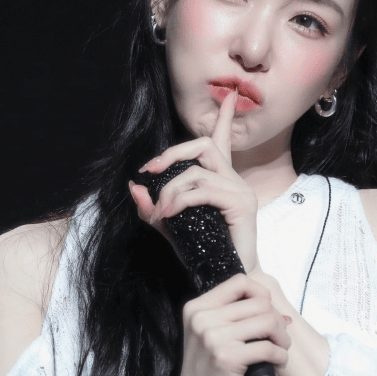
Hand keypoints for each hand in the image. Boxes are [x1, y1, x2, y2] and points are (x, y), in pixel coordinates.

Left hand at [128, 88, 260, 273]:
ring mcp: (240, 191)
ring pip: (197, 171)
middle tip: (148, 169)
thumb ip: (152, 209)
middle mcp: (234, 181)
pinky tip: (169, 214)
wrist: (227, 279)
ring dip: (170, 188)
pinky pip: (203, 190)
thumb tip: (135, 187)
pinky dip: (180, 200)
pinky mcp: (242, 204)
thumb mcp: (170, 228)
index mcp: (221, 182)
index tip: (228, 95)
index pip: (223, 142)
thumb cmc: (203, 254)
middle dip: (171, 153)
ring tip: (160, 211)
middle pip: (204, 145)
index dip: (225, 118)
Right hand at [167, 273, 290, 375]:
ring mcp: (213, 338)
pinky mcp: (226, 358)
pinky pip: (268, 347)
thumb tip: (282, 315)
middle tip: (278, 338)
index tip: (266, 314)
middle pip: (259, 302)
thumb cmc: (207, 370)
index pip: (239, 282)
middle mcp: (202, 319)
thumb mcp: (212, 336)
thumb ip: (239, 320)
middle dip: (277, 320)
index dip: (261, 294)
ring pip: (267, 322)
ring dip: (282, 338)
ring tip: (280, 349)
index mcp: (197, 308)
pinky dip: (280, 355)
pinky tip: (277, 362)